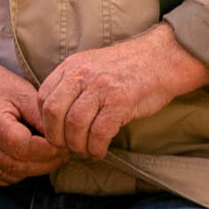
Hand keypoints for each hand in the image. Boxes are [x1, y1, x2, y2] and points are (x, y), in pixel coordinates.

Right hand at [0, 40, 65, 184]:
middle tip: (66, 151)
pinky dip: (21, 171)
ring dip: (37, 168)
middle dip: (48, 162)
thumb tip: (64, 140)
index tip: (67, 143)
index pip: (24, 148)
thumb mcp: (24, 93)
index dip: (50, 150)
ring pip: (13, 174)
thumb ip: (43, 117)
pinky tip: (31, 156)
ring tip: (51, 152)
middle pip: (19, 165)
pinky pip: (3, 177)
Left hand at [32, 23, 208, 160]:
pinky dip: (96, 147)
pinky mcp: (121, 101)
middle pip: (54, 113)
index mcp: (73, 66)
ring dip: (78, 145)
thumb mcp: (94, 65)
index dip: (45, 121)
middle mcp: (83, 74)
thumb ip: (74, 84)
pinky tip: (100, 151)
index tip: (56, 133)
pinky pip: (99, 132)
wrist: (165, 57)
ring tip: (86, 150)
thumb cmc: (130, 67)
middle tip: (67, 147)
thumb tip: (58, 116)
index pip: (43, 97)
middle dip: (57, 137)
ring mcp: (102, 87)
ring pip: (75, 125)